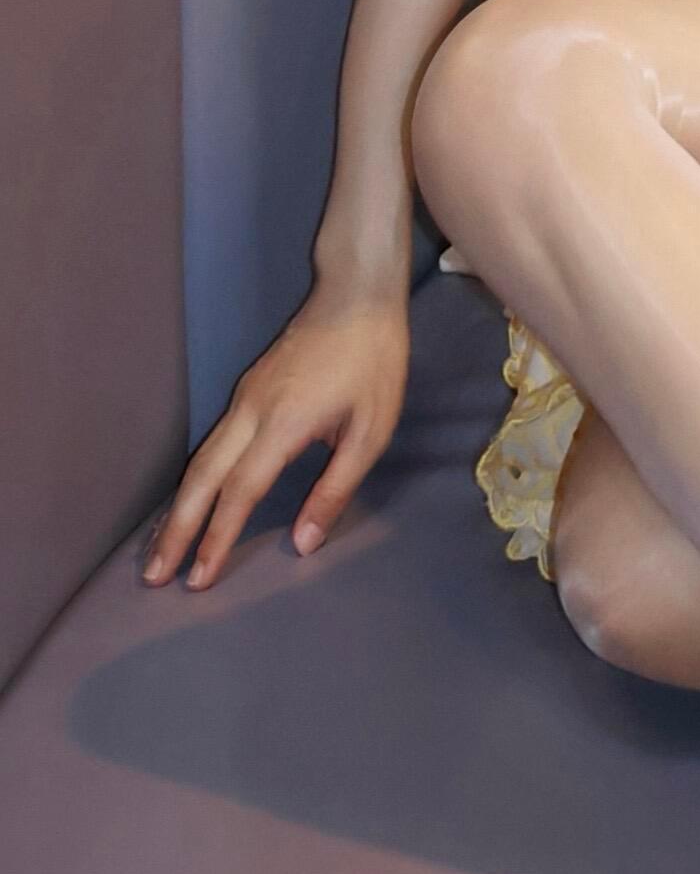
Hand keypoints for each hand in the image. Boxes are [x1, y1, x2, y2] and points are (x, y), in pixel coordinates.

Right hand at [142, 281, 411, 590]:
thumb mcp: (371, 430)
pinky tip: (192, 498)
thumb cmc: (373, 362)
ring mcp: (243, 398)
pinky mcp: (246, 390)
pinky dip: (194, 479)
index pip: (239, 493)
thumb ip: (335, 489)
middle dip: (175, 530)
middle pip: (201, 479)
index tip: (198, 579)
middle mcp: (250, 412)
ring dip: (179, 506)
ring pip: (200, 459)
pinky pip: (211, 442)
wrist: (356, 293)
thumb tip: (303, 543)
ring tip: (162, 549)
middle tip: (152, 576)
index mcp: (282, 424)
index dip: (217, 539)